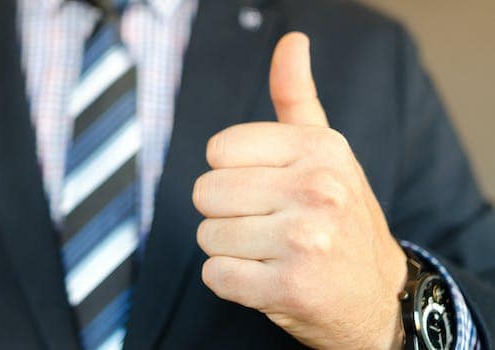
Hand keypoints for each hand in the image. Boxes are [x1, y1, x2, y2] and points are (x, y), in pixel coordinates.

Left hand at [192, 32, 407, 348]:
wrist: (378, 293)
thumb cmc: (341, 216)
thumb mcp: (325, 151)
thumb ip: (297, 97)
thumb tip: (291, 40)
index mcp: (320, 149)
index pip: (219, 150)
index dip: (231, 172)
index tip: (265, 188)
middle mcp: (317, 190)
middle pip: (206, 192)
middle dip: (226, 212)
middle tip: (266, 225)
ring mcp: (305, 242)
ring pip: (207, 235)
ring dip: (229, 249)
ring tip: (270, 252)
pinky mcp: (289, 289)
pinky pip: (216, 275)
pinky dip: (231, 281)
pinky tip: (266, 279)